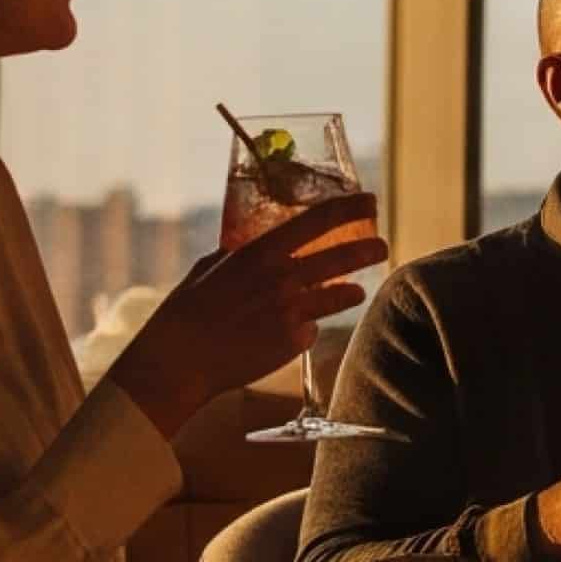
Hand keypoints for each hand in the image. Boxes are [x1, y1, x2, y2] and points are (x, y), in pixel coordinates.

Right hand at [106, 194, 388, 439]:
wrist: (179, 360)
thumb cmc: (187, 310)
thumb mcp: (211, 267)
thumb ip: (239, 253)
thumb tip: (249, 243)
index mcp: (262, 252)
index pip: (319, 220)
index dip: (350, 208)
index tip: (370, 201)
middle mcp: (284, 277)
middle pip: (344, 257)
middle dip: (369, 249)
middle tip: (381, 246)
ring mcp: (294, 310)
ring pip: (343, 295)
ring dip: (352, 291)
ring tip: (354, 290)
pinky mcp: (295, 341)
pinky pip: (311, 328)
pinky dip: (304, 328)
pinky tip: (283, 333)